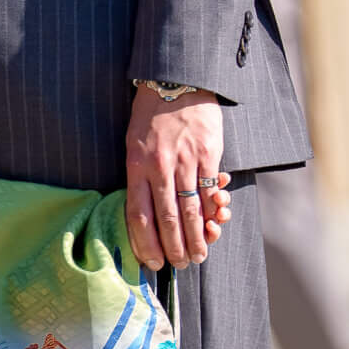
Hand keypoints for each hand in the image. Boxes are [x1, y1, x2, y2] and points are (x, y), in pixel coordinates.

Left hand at [124, 87, 230, 270]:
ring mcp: (184, 162)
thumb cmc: (151, 117)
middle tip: (181, 266)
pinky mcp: (207, 155)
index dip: (145, 243)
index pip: (138, 215)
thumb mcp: (134, 145)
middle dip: (174, 248)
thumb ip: (140, 177)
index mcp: (136, 166)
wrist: (176, 83)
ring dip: (196, 238)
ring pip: (190, 210)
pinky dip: (213, 212)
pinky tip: (215, 225)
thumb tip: (145, 213)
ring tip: (199, 255)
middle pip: (166, 219)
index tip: (152, 262)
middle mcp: (159, 168)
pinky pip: (210, 191)